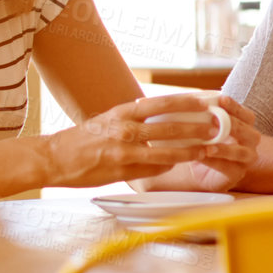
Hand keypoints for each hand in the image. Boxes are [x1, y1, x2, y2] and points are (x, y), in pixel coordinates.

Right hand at [38, 93, 219, 186]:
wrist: (55, 158)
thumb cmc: (85, 138)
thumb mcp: (110, 119)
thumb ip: (135, 118)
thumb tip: (163, 116)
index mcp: (123, 112)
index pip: (161, 103)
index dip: (186, 102)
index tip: (206, 100)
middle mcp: (125, 130)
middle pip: (169, 128)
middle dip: (197, 128)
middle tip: (217, 127)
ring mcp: (123, 153)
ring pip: (165, 152)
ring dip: (189, 151)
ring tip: (207, 150)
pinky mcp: (121, 172)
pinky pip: (151, 170)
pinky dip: (166, 167)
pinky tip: (177, 165)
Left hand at [178, 96, 261, 191]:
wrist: (201, 168)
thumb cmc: (205, 141)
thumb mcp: (206, 126)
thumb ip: (206, 114)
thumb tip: (196, 97)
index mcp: (246, 125)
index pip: (245, 114)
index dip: (234, 107)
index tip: (221, 99)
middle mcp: (251, 141)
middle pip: (245, 131)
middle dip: (230, 125)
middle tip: (214, 121)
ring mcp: (246, 159)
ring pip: (240, 152)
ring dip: (224, 148)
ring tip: (209, 146)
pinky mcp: (237, 174)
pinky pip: (228, 168)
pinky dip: (215, 162)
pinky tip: (202, 157)